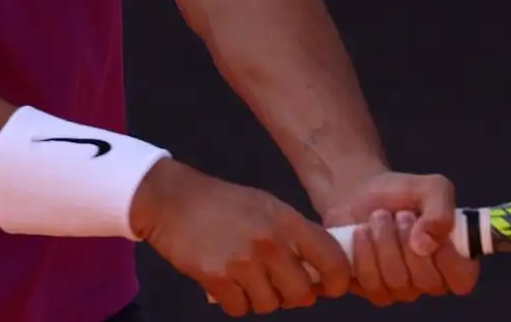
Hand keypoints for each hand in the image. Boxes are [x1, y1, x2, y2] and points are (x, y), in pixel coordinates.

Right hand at [132, 159, 351, 315]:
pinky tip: (228, 282)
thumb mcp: (267, 206)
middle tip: (277, 283)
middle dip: (292, 295)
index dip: (337, 281)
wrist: (173, 200)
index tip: (328, 286)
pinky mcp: (216, 278)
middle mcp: (269, 242)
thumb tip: (319, 272)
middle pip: (302, 294)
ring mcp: (242, 262)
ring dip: (261, 299)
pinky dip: (235, 301)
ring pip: (269, 305)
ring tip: (247, 279)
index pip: (333, 261)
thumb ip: (295, 236)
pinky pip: (239, 308)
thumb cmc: (225, 203)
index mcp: (287, 221)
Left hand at [321, 171, 479, 306]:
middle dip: (408, 241)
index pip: (462, 279)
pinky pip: (371, 282)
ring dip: (385, 241)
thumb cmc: (400, 194)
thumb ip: (441, 212)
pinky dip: (364, 252)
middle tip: (399, 214)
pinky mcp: (372, 290)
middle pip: (427, 281)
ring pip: (397, 282)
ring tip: (378, 217)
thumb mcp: (431, 188)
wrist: (357, 194)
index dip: (448, 259)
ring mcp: (401, 289)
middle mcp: (429, 280)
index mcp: (451, 259)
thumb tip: (426, 245)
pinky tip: (361, 232)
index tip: (431, 230)